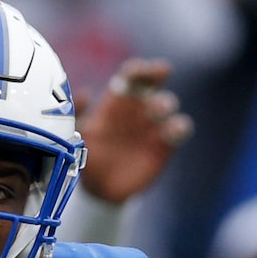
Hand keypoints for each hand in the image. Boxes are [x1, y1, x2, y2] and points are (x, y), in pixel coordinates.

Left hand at [81, 60, 191, 206]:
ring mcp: (154, 124)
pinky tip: (170, 132)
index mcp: (119, 99)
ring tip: (155, 113)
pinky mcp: (166, 144)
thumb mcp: (76, 134)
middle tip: (157, 76)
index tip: (138, 71)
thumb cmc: (87, 155)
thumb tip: (86, 93)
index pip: (132, 75)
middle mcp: (139, 107)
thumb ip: (78, 114)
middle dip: (157, 74)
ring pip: (169, 103)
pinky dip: (179, 126)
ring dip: (165, 104)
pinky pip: (180, 129)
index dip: (138, 69)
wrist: (99, 188)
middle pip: (154, 81)